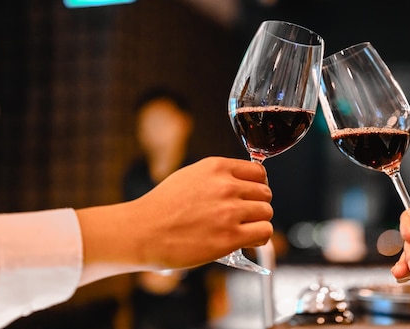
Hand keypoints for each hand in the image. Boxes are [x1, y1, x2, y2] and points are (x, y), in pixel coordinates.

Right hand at [77, 157, 272, 279]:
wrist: (143, 232)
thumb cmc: (162, 206)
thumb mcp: (190, 175)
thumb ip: (218, 177)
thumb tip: (242, 183)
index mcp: (217, 167)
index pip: (258, 172)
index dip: (257, 186)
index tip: (251, 196)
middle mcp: (226, 186)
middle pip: (265, 193)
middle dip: (257, 205)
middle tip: (244, 216)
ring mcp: (229, 211)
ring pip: (266, 213)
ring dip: (258, 222)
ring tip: (244, 230)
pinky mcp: (230, 237)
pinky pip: (264, 233)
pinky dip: (259, 238)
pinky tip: (246, 241)